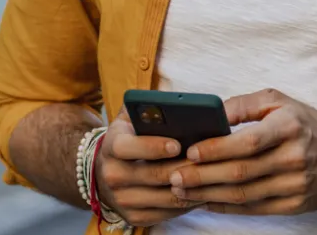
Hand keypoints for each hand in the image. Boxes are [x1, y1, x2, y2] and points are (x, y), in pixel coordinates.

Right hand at [94, 108, 203, 227]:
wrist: (105, 170)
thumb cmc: (129, 137)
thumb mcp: (129, 118)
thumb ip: (147, 107)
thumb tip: (174, 99)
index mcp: (112, 145)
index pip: (130, 147)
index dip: (154, 146)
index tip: (178, 144)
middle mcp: (112, 174)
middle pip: (153, 175)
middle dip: (183, 168)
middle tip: (208, 161)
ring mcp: (121, 199)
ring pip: (163, 197)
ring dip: (190, 188)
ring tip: (212, 176)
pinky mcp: (132, 217)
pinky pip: (165, 214)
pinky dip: (186, 204)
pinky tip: (202, 192)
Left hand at [168, 89, 316, 215]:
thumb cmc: (307, 123)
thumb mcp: (280, 101)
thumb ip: (244, 104)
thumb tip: (212, 112)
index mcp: (288, 126)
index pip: (247, 141)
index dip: (216, 149)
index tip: (189, 151)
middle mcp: (293, 157)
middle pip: (240, 172)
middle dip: (203, 176)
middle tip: (174, 176)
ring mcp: (295, 185)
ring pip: (244, 195)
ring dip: (209, 194)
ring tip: (182, 190)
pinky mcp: (294, 205)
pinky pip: (254, 209)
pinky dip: (228, 207)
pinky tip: (208, 201)